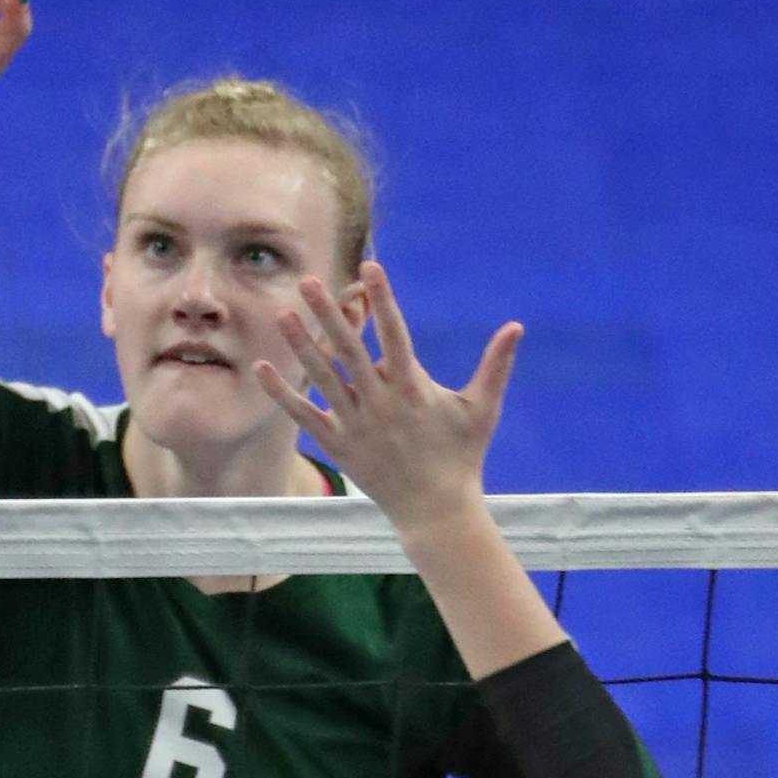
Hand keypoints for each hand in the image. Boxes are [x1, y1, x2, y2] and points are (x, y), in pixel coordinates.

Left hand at [255, 261, 522, 531]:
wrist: (436, 510)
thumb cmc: (462, 456)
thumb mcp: (483, 409)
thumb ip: (495, 365)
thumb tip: (517, 326)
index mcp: (413, 387)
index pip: (395, 333)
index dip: (382, 299)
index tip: (370, 267)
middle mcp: (380, 402)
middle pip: (349, 349)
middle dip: (328, 313)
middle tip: (308, 281)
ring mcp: (355, 423)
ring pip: (323, 377)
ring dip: (300, 344)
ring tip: (282, 313)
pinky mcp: (337, 445)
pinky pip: (304, 415)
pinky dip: (282, 393)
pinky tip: (261, 368)